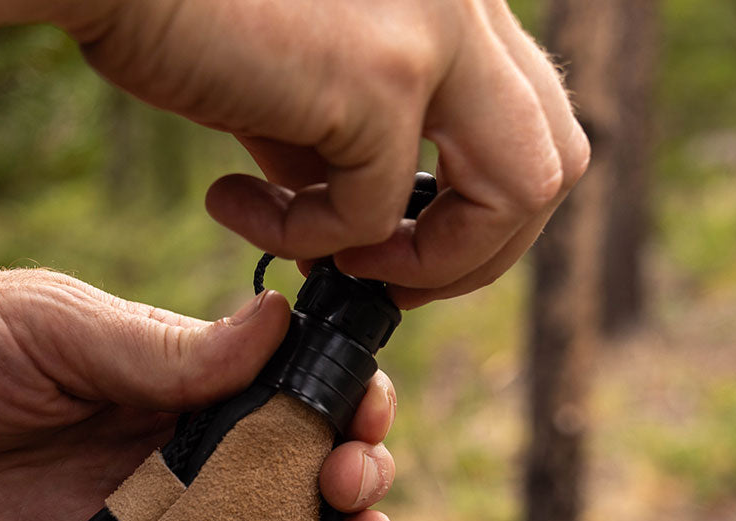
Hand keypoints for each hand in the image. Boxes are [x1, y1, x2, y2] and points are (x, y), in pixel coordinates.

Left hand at [0, 269, 394, 520]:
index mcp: (180, 378)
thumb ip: (165, 351)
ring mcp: (156, 519)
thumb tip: (279, 325)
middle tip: (348, 487)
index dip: (343, 399)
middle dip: (352, 476)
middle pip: (300, 468)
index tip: (361, 416)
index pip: (291, 386)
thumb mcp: (59, 331)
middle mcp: (183, 449)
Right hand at [61, 0, 589, 305]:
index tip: (387, 246)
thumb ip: (338, 152)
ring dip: (428, 263)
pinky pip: (371, 216)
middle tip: (382, 276)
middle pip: (556, 164)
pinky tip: (232, 204)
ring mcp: (433, 31)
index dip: (476, 214)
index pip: (530, 125)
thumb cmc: (179, 7)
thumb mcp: (288, 86)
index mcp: (453, 1)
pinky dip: (303, 238)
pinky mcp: (376, 75)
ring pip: (521, 193)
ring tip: (328, 260)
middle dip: (476, 252)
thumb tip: (352, 236)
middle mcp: (466, 4)